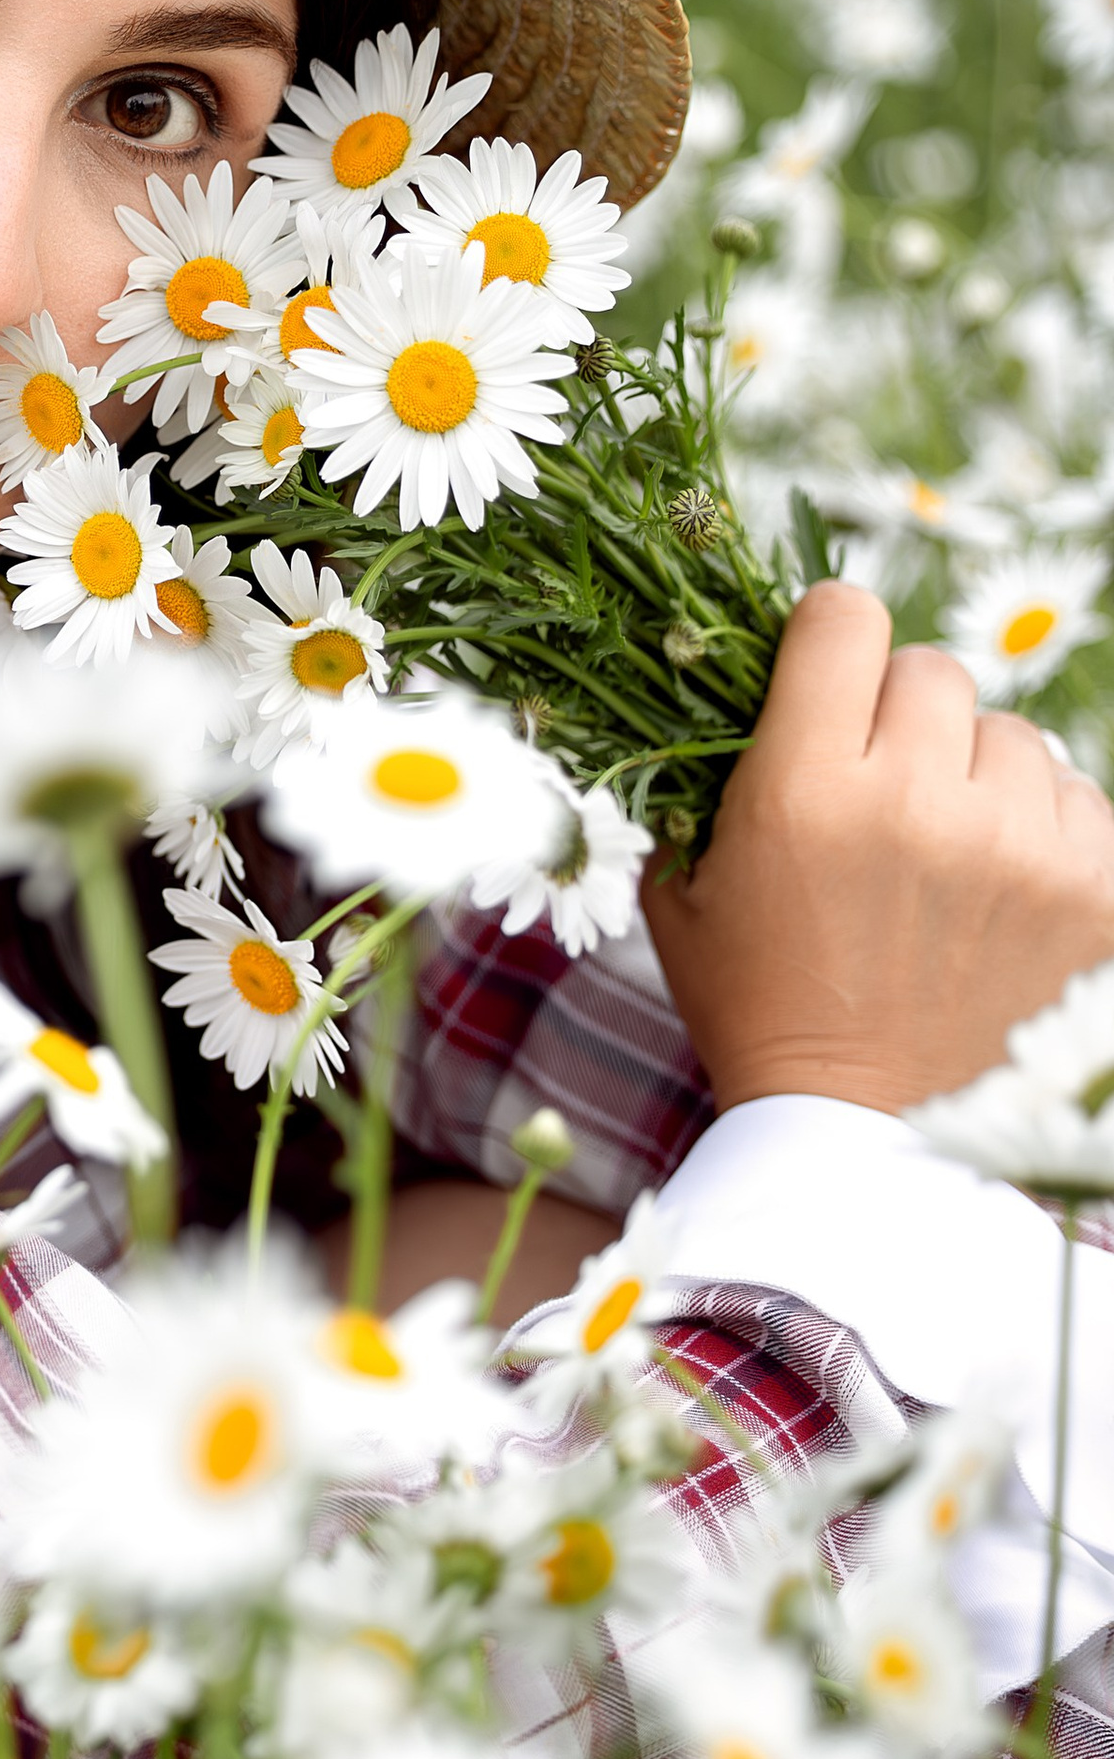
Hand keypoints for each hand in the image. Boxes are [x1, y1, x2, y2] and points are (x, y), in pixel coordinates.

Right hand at [644, 581, 1113, 1116]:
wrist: (867, 1141)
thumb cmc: (759, 1007)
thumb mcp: (685, 890)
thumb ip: (700, 775)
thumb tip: (721, 671)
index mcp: (805, 790)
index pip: (844, 617)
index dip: (830, 637)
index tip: (826, 678)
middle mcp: (919, 800)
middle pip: (932, 671)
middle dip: (900, 719)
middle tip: (880, 793)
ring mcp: (1020, 846)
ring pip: (1012, 737)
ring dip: (976, 779)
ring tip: (943, 858)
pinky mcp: (1095, 891)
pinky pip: (1078, 802)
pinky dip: (1040, 835)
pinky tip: (997, 896)